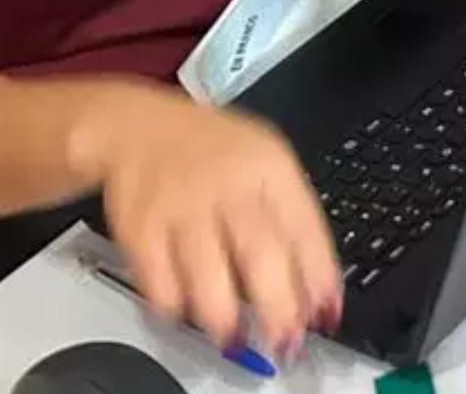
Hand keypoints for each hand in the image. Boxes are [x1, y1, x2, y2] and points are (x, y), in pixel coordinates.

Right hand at [77, 82, 338, 354]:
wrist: (140, 127)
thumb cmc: (214, 151)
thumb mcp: (268, 161)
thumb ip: (294, 219)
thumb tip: (321, 286)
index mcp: (270, 168)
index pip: (305, 227)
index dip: (319, 275)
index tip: (326, 312)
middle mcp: (229, 185)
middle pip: (260, 252)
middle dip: (277, 305)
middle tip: (285, 339)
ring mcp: (183, 204)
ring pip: (206, 270)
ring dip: (224, 313)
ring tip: (235, 338)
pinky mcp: (140, 225)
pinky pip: (157, 275)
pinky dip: (172, 302)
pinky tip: (186, 314)